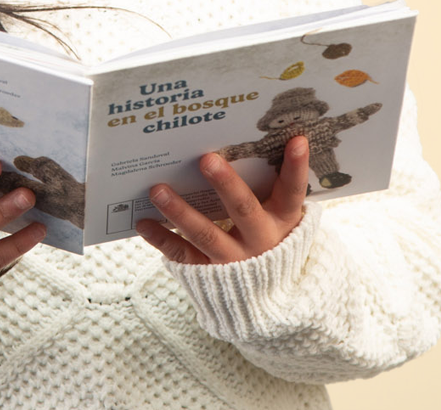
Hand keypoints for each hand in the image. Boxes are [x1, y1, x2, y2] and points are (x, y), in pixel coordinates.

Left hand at [135, 136, 308, 263]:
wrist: (266, 300)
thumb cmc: (267, 237)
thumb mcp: (276, 216)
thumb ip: (266, 186)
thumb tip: (240, 140)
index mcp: (282, 220)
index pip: (292, 191)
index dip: (296, 168)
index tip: (296, 140)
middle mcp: (261, 240)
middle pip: (243, 209)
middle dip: (226, 184)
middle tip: (206, 159)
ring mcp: (234, 259)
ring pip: (206, 234)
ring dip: (180, 211)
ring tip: (157, 189)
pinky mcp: (210, 274)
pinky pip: (184, 255)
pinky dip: (162, 239)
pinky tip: (143, 222)